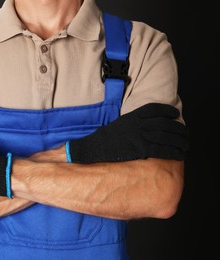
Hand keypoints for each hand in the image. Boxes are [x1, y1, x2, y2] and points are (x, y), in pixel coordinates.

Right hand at [67, 103, 188, 162]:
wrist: (96, 147)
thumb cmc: (106, 137)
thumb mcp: (120, 124)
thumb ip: (133, 122)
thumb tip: (146, 126)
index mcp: (133, 116)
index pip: (155, 109)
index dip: (168, 111)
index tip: (175, 114)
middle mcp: (139, 124)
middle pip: (165, 124)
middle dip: (179, 129)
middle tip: (186, 134)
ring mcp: (140, 135)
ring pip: (167, 137)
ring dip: (180, 141)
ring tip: (186, 145)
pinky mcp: (141, 148)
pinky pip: (163, 149)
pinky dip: (174, 152)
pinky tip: (180, 155)